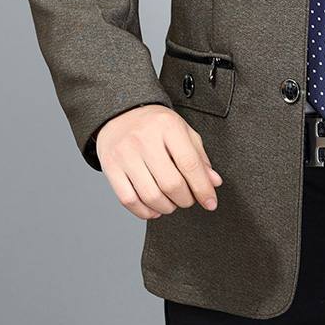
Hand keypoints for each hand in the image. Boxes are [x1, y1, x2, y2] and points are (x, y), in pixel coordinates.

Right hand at [95, 104, 222, 219]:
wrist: (121, 113)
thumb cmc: (156, 124)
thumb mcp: (183, 131)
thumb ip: (200, 157)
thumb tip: (214, 182)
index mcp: (168, 127)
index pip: (190, 164)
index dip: (203, 188)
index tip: (210, 203)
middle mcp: (145, 139)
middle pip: (171, 183)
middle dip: (185, 199)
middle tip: (188, 199)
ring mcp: (125, 154)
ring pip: (150, 195)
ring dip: (167, 207)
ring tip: (173, 203)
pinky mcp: (111, 167)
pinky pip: (128, 200)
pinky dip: (145, 211)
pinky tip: (154, 208)